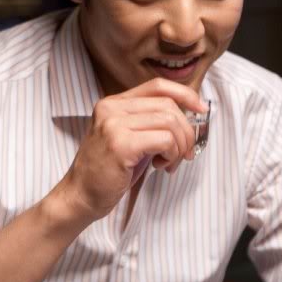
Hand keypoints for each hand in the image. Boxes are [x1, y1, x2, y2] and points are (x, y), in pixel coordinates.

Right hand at [56, 78, 207, 221]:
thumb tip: (189, 115)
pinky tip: (161, 165)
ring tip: (170, 162)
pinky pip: (165, 140)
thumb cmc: (107, 171)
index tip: (201, 109)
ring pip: (170, 122)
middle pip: (168, 105)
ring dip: (180, 146)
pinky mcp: (121, 144)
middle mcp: (111, 108)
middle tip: (184, 153)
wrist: (80, 195)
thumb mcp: (127, 137)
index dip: (185, 94)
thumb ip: (150, 122)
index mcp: (112, 103)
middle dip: (186, 131)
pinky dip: (172, 154)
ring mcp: (114, 125)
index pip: (157, 85)